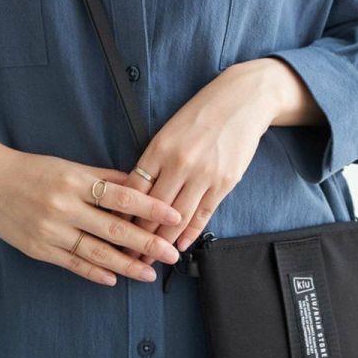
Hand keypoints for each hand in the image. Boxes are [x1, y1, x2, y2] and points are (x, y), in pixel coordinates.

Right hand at [0, 133, 185, 288]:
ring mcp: (51, 230)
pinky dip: (94, 272)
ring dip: (126, 265)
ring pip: (96, 252)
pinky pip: (72, 263)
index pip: (122, 196)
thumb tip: (138, 184)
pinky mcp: (39, 248)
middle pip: (114, 229)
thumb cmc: (32, 169)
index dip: (150, 208)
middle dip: (147, 243)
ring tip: (149, 273)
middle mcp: (64, 207)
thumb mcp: (69, 166)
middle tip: (171, 253)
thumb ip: (103, 177)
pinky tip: (114, 278)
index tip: (174, 216)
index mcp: (75, 181)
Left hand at [123, 60, 279, 262]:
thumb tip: (136, 193)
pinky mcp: (224, 183)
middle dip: (139, 236)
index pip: (134, 190)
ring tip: (152, 257)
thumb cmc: (202, 114)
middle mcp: (179, 163)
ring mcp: (204, 175)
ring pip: (178, 218)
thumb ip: (154, 160)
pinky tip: (180, 246)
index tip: (115, 231)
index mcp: (159, 148)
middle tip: (129, 255)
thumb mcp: (169, 131)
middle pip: (153, 210)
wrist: (242, 101)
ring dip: (163, 241)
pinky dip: (190, 234)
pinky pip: (203, 215)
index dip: (123, 215)